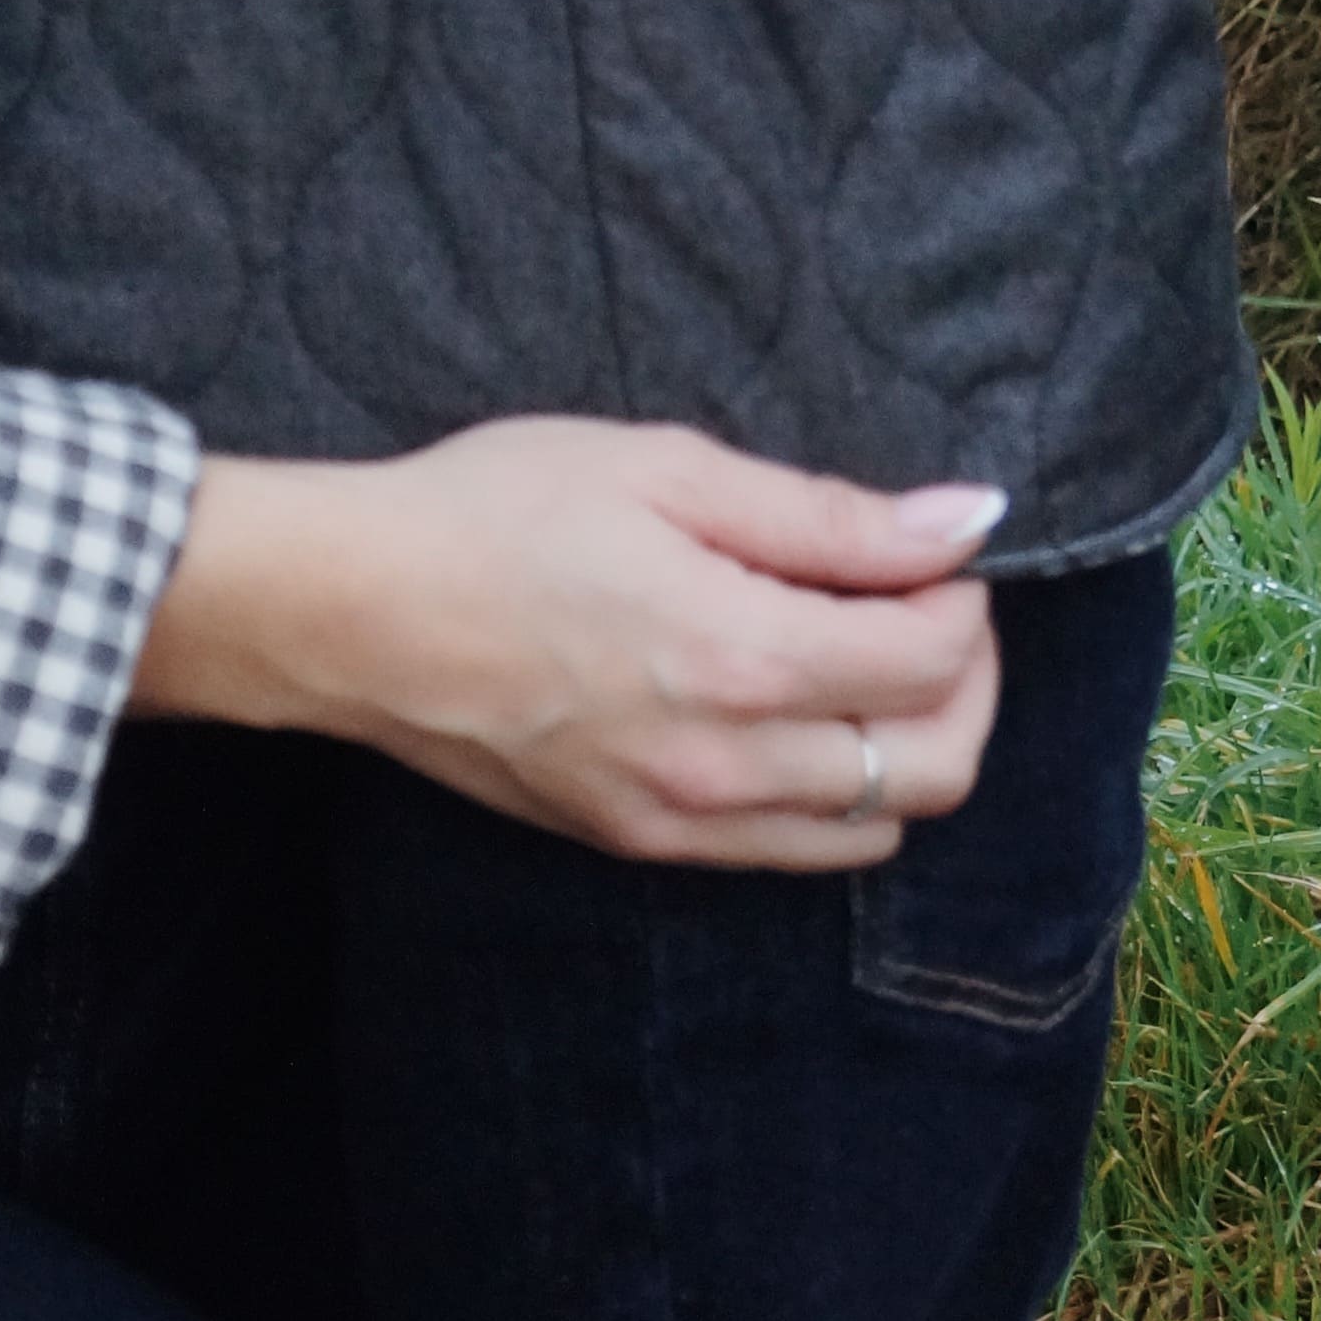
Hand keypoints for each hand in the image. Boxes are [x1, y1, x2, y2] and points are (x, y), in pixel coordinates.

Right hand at [130, 416, 1004, 866]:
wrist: (353, 610)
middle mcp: (731, 766)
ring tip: (861, 654)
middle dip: (967, 679)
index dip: (961, 593)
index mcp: (741, 656)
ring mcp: (687, 822)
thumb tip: (966, 519)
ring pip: (880, 825)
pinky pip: (795, 852)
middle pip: (939, 764)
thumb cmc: (494, 511)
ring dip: (908, 742)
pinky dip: (835, 792)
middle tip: (925, 604)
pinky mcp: (644, 844)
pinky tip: (790, 712)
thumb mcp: (661, 468)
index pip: (933, 659)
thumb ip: (824, 511)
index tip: (931, 545)